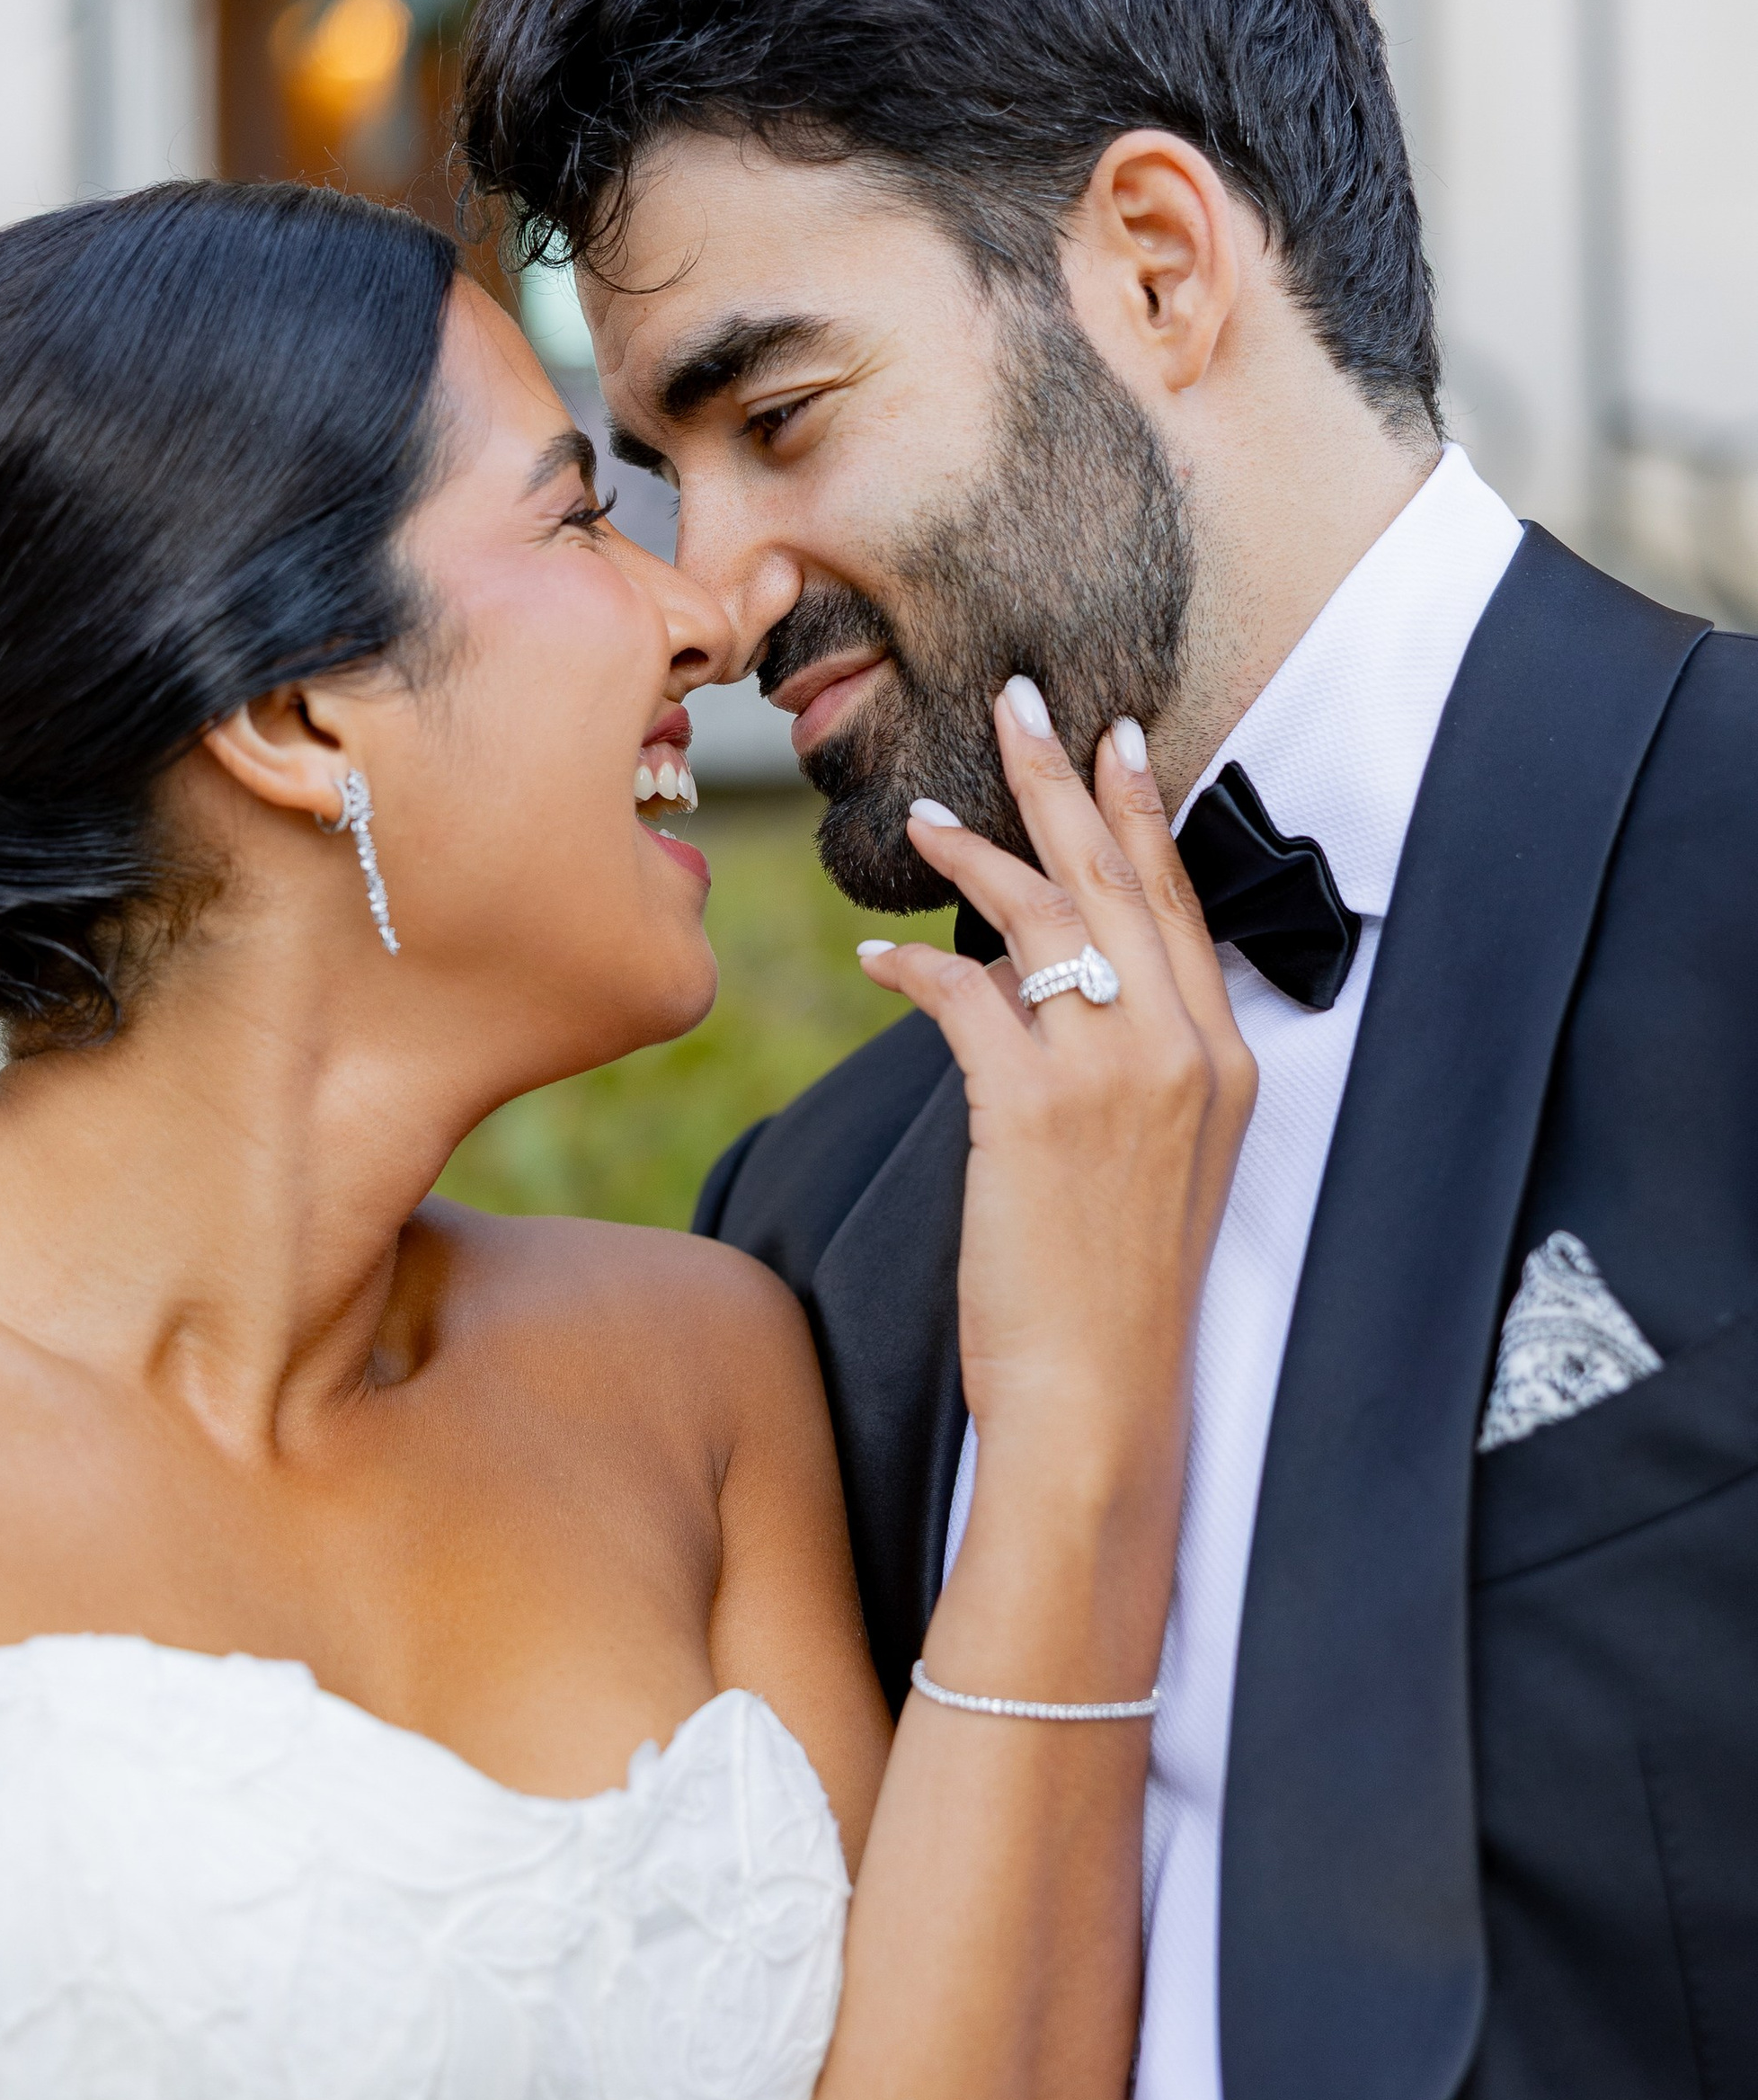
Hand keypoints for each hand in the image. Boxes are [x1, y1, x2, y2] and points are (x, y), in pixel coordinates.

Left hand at [860, 686, 1253, 1677]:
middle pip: (1118, 882)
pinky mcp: (1036, 1110)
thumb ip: (1117, 1067)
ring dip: (980, 855)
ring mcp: (1115, 1078)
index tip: (1113, 740)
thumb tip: (1030, 985)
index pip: (1179, 905)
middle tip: (1020, 701)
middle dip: (1065, 783)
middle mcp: (1181, 1052)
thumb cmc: (1111, 1291)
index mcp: (1222, 1061)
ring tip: (927, 807)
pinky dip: (918, 966)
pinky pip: (968, 997)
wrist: (1100, 1397)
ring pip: (1045, 923)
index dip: (1140, 815)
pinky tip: (877, 953)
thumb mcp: (1149, 1162)